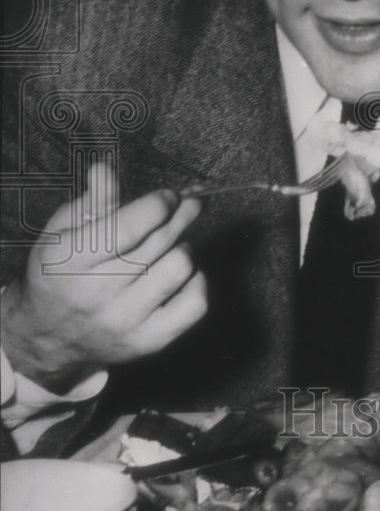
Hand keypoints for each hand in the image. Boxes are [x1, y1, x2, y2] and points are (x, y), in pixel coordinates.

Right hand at [1, 162, 206, 392]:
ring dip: (185, 246)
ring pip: (180, 267)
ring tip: (176, 241)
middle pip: (160, 242)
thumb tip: (105, 169)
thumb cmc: (60, 274)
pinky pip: (195, 304)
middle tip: (191, 203)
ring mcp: (125, 320)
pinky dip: (198, 281)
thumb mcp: (62, 232)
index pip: (129, 225)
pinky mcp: (148, 341)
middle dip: (182, 214)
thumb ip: (91, 201)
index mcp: (70, 259)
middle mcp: (97, 292)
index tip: (168, 196)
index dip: (159, 204)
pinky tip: (184, 273)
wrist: (50, 337)